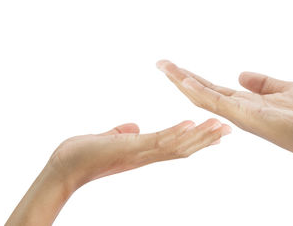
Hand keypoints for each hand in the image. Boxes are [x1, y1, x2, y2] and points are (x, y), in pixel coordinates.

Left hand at [48, 119, 230, 189]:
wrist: (64, 167)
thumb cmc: (84, 154)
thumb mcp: (109, 139)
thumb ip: (123, 132)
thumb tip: (133, 126)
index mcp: (145, 152)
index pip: (177, 146)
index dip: (198, 141)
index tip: (216, 134)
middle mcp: (148, 155)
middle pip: (184, 147)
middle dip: (207, 138)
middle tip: (228, 128)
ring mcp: (141, 152)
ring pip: (177, 145)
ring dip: (199, 135)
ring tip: (219, 125)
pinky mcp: (130, 148)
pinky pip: (158, 141)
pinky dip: (176, 132)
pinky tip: (190, 124)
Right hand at [156, 60, 292, 161]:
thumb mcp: (284, 88)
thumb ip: (262, 82)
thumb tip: (240, 74)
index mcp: (245, 103)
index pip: (212, 90)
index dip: (194, 79)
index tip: (177, 68)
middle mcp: (236, 109)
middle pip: (202, 92)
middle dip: (180, 78)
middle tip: (161, 64)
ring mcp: (238, 114)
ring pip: (203, 97)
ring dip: (183, 81)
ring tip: (165, 67)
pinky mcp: (244, 116)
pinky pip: (216, 102)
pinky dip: (199, 91)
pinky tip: (184, 80)